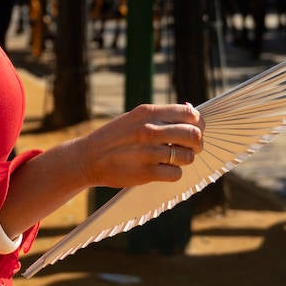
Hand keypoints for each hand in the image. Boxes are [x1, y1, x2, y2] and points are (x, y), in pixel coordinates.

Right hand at [74, 103, 203, 189]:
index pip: (189, 114)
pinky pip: (176, 174)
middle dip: (197, 143)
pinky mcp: (146, 172)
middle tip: (192, 147)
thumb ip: (161, 115)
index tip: (194, 128)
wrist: (88, 158)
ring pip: (187, 156)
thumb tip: (191, 111)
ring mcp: (148, 152)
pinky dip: (174, 173)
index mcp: (147, 112)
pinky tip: (163, 170)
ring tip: (173, 159)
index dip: (197, 123)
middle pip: (193, 135)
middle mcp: (150, 130)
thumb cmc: (115, 137)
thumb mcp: (134, 118)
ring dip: (185, 159)